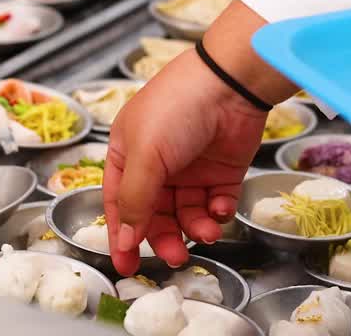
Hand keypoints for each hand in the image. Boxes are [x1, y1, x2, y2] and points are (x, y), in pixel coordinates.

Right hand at [103, 49, 267, 274]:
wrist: (230, 83)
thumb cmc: (177, 107)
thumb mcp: (145, 154)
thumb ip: (134, 200)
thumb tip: (124, 240)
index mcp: (128, 155)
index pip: (120, 205)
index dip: (122, 237)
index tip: (127, 266)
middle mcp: (158, 165)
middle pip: (156, 216)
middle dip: (165, 239)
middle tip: (177, 257)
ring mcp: (191, 169)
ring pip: (188, 215)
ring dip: (196, 228)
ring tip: (206, 231)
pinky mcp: (222, 171)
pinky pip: (216, 204)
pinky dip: (218, 212)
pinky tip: (220, 208)